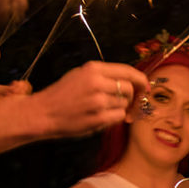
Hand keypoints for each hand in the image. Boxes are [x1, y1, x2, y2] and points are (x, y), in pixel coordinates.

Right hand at [35, 62, 150, 136]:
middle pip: (130, 88)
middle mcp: (97, 82)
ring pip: (125, 103)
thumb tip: (130, 81)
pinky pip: (118, 117)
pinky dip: (116, 118)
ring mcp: (98, 101)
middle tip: (128, 105)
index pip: (127, 71)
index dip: (141, 80)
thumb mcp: (80, 75)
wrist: (43, 113)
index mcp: (93, 69)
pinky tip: (104, 118)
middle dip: (132, 98)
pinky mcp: (98, 118)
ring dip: (120, 109)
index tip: (145, 88)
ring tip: (105, 110)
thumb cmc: (62, 95)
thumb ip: (103, 76)